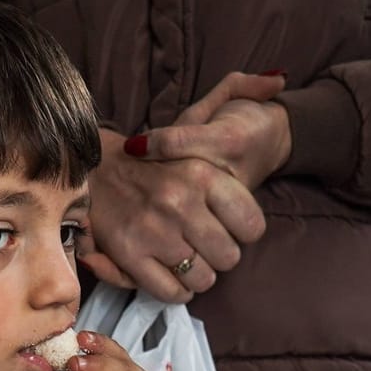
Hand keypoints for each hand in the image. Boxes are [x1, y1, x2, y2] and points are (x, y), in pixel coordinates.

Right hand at [79, 72, 286, 302]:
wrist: (92, 170)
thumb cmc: (153, 155)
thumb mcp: (198, 116)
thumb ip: (242, 91)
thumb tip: (279, 79)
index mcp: (201, 172)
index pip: (253, 226)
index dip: (243, 232)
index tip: (228, 224)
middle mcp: (179, 201)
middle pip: (230, 257)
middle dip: (221, 255)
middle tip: (205, 242)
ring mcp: (153, 230)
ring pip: (203, 278)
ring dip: (199, 274)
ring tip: (187, 256)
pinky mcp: (129, 255)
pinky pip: (172, 292)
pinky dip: (176, 290)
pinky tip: (171, 272)